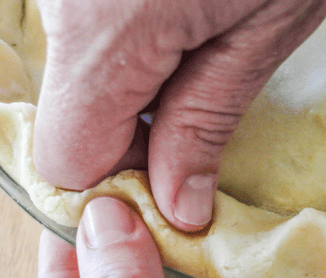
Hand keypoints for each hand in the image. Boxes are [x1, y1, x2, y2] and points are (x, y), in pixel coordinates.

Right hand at [33, 0, 325, 231]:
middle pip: (68, 122)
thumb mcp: (266, 27)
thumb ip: (205, 121)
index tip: (179, 175)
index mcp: (103, 33)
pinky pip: (81, 39)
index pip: (69, 162)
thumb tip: (177, 210)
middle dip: (129, 137)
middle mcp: (59, 6)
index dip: (125, 184)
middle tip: (198, 105)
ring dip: (127, 90)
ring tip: (194, 43)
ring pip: (74, 80)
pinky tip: (171, 17)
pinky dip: (120, 50)